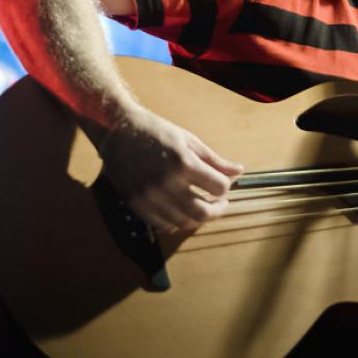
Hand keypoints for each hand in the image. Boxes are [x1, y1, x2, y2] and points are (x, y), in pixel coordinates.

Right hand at [96, 104, 243, 233]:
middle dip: (218, 210)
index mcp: (183, 163)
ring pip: (184, 222)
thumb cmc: (157, 132)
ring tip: (201, 206)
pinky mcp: (136, 205)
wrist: (118, 132)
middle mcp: (166, 183)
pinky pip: (163, 225)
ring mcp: (149, 197)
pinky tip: (181, 210)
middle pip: (203, 213)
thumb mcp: (190, 141)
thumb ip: (215, 160)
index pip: (218, 187)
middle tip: (220, 203)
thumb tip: (238, 171)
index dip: (225, 187)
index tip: (223, 186)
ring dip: (198, 218)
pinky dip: (177, 221)